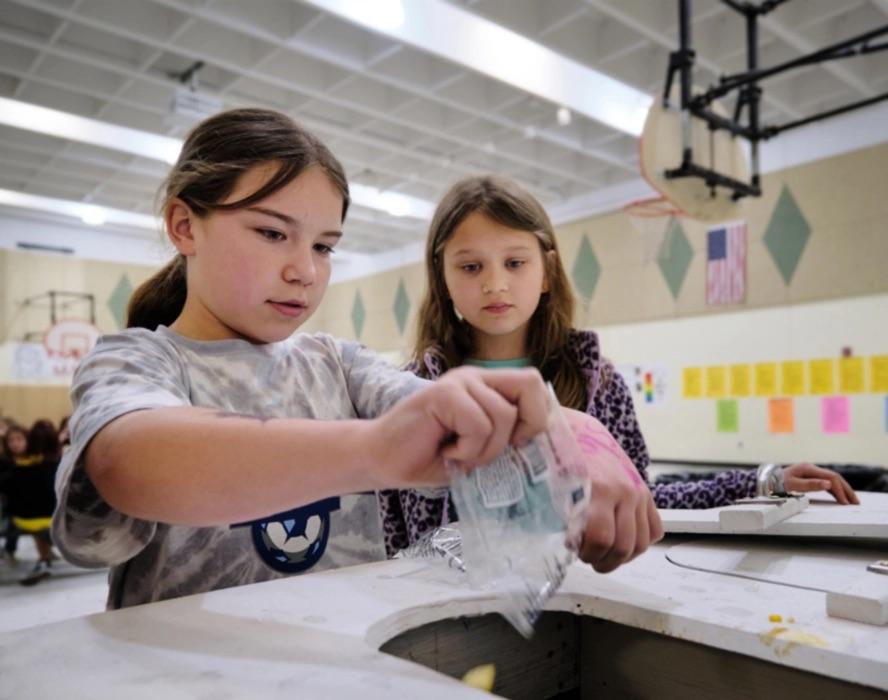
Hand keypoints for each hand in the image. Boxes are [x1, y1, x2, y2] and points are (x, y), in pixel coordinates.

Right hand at [369, 367, 548, 487]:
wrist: (382, 461)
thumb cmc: (430, 458)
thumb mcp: (480, 450)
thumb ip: (507, 440)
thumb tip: (544, 448)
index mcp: (487, 387)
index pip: (534, 385)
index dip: (537, 417)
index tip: (515, 446)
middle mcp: (476, 377)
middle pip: (530, 383)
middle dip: (527, 424)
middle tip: (499, 448)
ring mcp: (460, 382)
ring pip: (504, 415)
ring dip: (486, 450)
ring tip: (458, 455)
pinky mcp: (443, 393)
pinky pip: (478, 424)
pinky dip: (467, 450)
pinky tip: (445, 452)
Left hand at [564, 409, 662, 572]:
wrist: (582, 430)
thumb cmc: (562, 454)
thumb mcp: (555, 482)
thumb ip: (562, 514)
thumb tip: (566, 545)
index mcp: (598, 487)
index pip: (601, 537)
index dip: (587, 552)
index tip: (575, 551)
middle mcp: (624, 491)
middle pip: (622, 545)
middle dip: (603, 559)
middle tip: (588, 557)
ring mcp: (638, 492)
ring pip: (640, 543)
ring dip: (621, 557)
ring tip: (603, 553)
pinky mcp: (645, 492)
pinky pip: (654, 529)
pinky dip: (640, 542)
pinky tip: (620, 541)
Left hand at [783, 462, 858, 503]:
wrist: (768, 480)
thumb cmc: (778, 482)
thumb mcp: (794, 485)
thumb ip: (811, 485)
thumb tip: (828, 484)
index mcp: (809, 468)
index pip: (831, 478)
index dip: (840, 490)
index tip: (845, 502)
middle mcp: (812, 468)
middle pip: (834, 477)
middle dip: (846, 489)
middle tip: (855, 502)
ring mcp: (811, 472)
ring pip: (832, 480)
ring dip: (842, 490)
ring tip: (851, 501)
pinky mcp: (810, 477)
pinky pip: (826, 482)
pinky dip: (834, 490)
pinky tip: (840, 497)